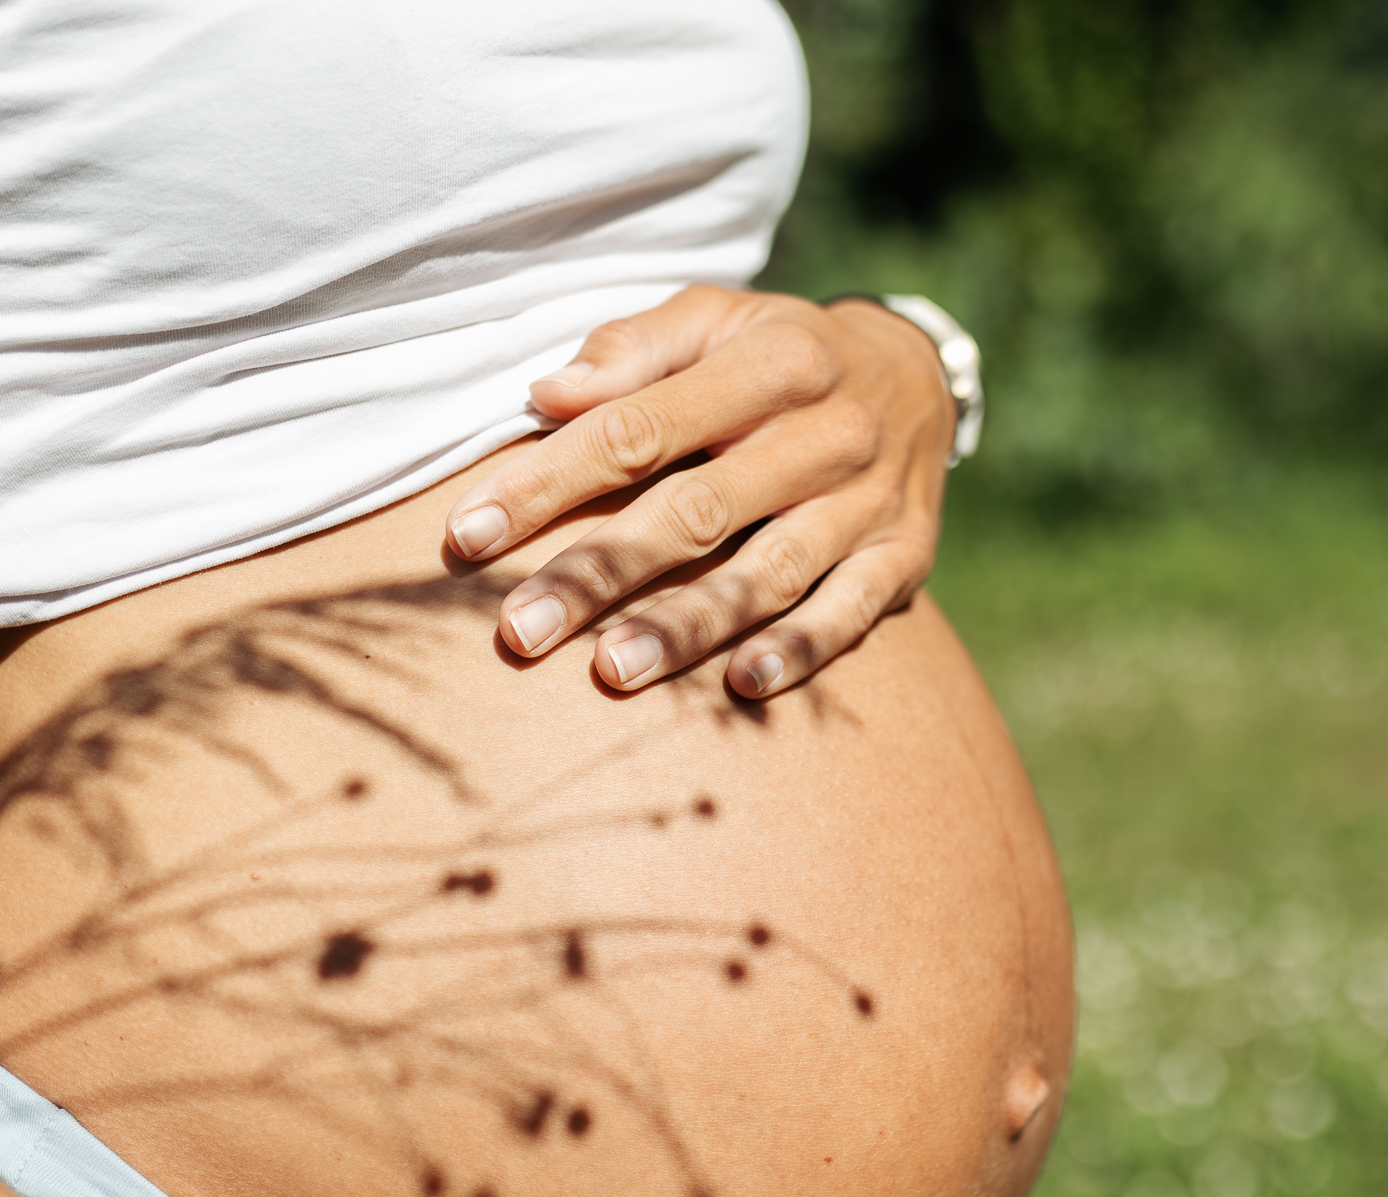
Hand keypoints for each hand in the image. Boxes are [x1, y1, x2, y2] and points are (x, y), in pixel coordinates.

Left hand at [443, 285, 954, 696]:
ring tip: (612, 672)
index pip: (639, 427)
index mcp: (771, 361)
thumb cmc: (780, 353)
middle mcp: (826, 431)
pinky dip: (800, 651)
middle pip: (697, 510)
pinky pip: (850, 613)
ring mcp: (867, 501)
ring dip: (688, 626)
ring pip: (768, 572)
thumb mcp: (716, 319)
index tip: (469, 534)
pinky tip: (741, 686)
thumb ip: (633, 351)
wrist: (919, 376)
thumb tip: (545, 396)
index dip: (550, 481)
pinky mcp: (903, 557)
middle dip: (600, 572)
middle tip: (519, 630)